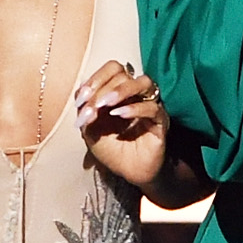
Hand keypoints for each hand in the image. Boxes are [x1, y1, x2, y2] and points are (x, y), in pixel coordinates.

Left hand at [73, 58, 169, 184]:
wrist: (130, 172)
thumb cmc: (112, 150)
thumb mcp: (91, 130)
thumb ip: (87, 111)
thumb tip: (83, 97)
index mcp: (119, 91)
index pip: (111, 70)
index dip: (95, 79)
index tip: (81, 100)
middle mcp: (136, 94)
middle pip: (123, 73)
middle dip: (102, 89)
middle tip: (93, 108)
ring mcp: (150, 105)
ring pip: (142, 82)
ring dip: (120, 90)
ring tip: (106, 104)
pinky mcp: (160, 121)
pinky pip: (152, 108)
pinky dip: (134, 109)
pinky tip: (119, 115)